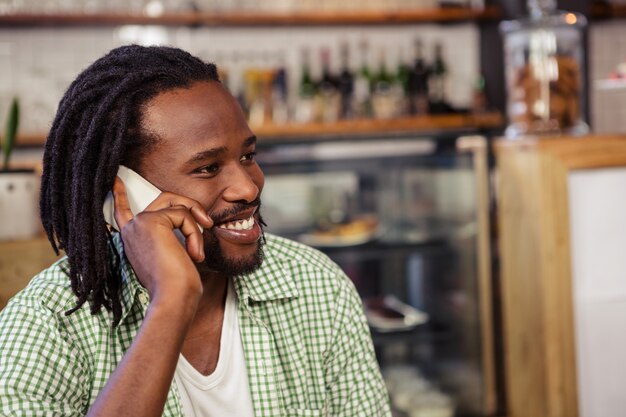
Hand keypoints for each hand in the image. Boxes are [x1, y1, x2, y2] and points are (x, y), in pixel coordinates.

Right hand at [112, 177, 213, 307]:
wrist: (172, 298)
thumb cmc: (176, 285)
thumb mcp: (172, 255)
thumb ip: (171, 235)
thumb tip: (191, 217)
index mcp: (133, 239)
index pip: (123, 211)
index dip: (119, 194)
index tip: (115, 179)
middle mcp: (131, 229)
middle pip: (164, 199)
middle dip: (190, 207)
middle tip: (207, 224)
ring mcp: (139, 224)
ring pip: (177, 205)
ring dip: (195, 227)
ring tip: (197, 252)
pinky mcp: (151, 221)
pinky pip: (182, 214)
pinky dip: (194, 232)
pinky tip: (193, 253)